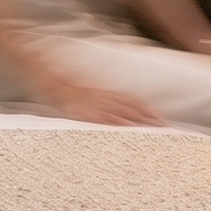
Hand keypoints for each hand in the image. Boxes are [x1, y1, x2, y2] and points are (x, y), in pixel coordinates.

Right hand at [38, 77, 168, 127]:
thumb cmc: (62, 88)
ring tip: (152, 129)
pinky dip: (114, 122)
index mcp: (102, 92)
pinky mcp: (82, 111)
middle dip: (147, 116)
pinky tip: (125, 128)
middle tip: (164, 126)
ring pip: (119, 111)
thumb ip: (99, 99)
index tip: (160, 117)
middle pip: (129, 106)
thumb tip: (113, 111)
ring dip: (136, 120)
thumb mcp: (84, 91)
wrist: (46, 82)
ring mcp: (92, 104)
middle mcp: (100, 97)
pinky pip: (100, 117)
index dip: (146, 108)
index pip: (130, 100)